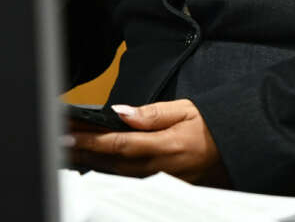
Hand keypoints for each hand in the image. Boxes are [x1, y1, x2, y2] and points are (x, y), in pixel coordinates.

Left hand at [68, 99, 229, 186]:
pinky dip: (108, 170)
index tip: (68, 136)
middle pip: (111, 162)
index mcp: (165, 146)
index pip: (118, 144)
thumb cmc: (212, 126)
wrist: (236, 150)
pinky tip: (94, 163)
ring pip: (117, 173)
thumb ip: (152, 113)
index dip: (91, 141)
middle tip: (58, 142)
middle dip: (83, 152)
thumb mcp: (186, 109)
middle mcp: (159, 168)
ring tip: (68, 151)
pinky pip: (128, 179)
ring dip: (91, 162)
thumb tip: (122, 113)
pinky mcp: (161, 185)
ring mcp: (159, 180)